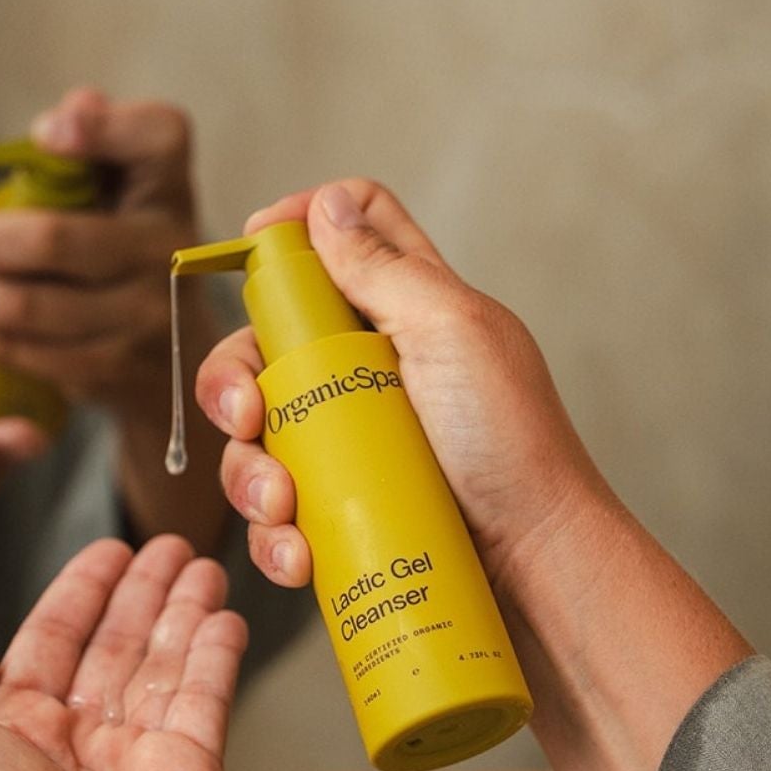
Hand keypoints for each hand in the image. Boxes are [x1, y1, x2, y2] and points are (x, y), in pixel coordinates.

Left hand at [0, 87, 216, 425]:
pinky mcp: (118, 371)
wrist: (181, 357)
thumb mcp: (128, 192)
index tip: (43, 137)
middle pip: (52, 240)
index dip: (99, 130)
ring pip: (27, 305)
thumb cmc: (129, 253)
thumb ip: (98, 142)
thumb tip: (58, 122)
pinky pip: (28, 354)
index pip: (158, 136)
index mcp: (170, 187)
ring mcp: (148, 316)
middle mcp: (170, 248)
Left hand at [0, 537, 248, 770]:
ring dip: (183, 613)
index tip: (108, 552)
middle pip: (113, 649)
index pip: (49, 641)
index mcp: (6, 734)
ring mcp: (132, 765)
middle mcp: (71, 748)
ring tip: (204, 563)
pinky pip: (205, 702)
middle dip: (140, 595)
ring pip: (162, 668)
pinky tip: (225, 615)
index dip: (79, 593)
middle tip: (167, 546)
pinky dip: (217, 656)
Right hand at [195, 178, 611, 593]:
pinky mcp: (340, 509)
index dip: (296, 224)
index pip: (347, 233)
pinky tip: (296, 556)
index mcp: (404, 310)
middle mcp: (367, 370)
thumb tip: (326, 206)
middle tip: (246, 417)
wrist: (536, 564)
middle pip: (265, 345)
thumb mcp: (454, 334)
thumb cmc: (514, 445)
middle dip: (234, 382)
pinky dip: (272, 537)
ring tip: (280, 508)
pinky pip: (275, 515)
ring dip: (247, 475)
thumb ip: (388, 270)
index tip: (253, 239)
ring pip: (256, 438)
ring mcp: (351, 443)